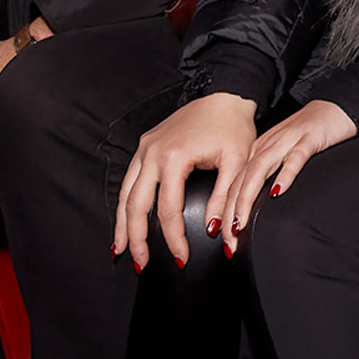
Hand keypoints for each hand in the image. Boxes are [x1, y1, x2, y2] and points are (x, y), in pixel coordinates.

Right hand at [115, 92, 258, 271]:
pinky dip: (125, 203)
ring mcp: (144, 148)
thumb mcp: (237, 163)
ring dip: (122, 224)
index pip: (169, 210)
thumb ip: (225, 198)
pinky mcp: (144, 146)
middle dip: (137, 238)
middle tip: (142, 264)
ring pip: (125, 194)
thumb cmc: (234, 127)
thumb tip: (215, 232)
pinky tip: (124, 220)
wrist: (225, 95)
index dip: (174, 239)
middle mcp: (152, 153)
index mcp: (174, 157)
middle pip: (136, 205)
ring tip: (120, 250)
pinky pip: (129, 180)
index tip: (182, 259)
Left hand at [219, 101, 356, 250]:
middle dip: (230, 214)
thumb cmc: (310, 136)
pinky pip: (295, 158)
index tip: (223, 239)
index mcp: (258, 152)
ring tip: (240, 223)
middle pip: (241, 182)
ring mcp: (287, 141)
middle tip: (228, 241)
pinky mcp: (309, 138)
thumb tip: (254, 211)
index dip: (224, 213)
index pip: (234, 185)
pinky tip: (278, 191)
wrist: (334, 107)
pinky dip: (284, 175)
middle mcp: (267, 146)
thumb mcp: (282, 156)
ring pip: (259, 170)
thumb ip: (268, 178)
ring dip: (246, 199)